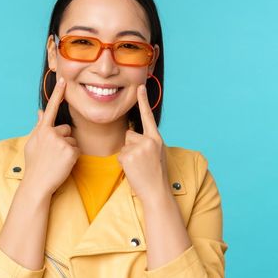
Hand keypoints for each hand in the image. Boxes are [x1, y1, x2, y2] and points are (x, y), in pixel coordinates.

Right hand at [22, 76, 79, 196]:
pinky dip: (72, 157)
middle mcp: (51, 133)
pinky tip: (63, 164)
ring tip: (56, 160)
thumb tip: (41, 112)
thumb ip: (39, 127)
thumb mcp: (32, 143)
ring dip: (68, 149)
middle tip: (52, 154)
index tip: (62, 79)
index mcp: (41, 130)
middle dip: (63, 139)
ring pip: (72, 139)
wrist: (37, 183)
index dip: (57, 93)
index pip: (51, 108)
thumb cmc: (34, 164)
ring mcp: (61, 142)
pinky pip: (76, 149)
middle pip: (66, 129)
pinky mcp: (70, 151)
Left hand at [117, 84, 168, 199]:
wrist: (156, 191)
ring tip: (139, 167)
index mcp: (157, 139)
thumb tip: (131, 134)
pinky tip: (134, 170)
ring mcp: (140, 148)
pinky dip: (124, 164)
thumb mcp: (156, 153)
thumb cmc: (155, 174)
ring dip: (128, 156)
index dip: (143, 100)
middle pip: (129, 135)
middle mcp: (150, 140)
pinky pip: (120, 155)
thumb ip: (146, 142)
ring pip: (124, 145)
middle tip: (142, 162)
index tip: (139, 86)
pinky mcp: (130, 156)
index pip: (148, 117)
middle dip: (131, 147)